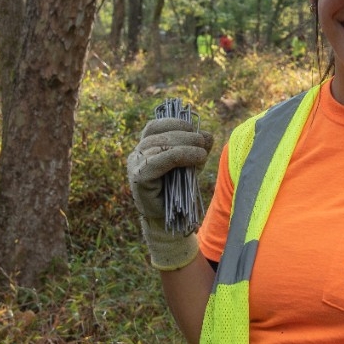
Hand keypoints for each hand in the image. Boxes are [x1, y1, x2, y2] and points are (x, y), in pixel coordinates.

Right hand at [126, 117, 212, 268]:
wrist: (170, 221)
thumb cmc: (178, 192)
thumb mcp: (190, 166)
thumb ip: (197, 149)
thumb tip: (208, 134)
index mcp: (146, 149)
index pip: (155, 126)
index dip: (174, 123)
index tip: (194, 128)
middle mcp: (136, 155)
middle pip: (158, 134)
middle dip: (184, 134)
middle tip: (204, 141)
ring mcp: (135, 166)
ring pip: (158, 145)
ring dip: (185, 144)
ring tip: (203, 152)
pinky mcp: (139, 179)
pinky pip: (158, 160)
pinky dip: (180, 155)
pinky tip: (197, 158)